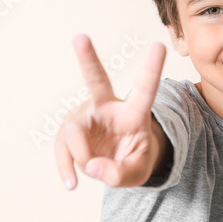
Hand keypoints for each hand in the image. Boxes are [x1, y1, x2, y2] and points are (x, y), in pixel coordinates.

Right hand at [55, 33, 166, 188]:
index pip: (145, 89)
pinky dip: (65, 167)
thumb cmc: (133, 160)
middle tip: (79, 37)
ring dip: (82, 158)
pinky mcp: (69, 130)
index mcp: (133, 113)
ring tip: (93, 172)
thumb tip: (93, 168)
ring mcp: (85, 116)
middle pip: (96, 81)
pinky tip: (71, 184)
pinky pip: (62, 148)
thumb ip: (120, 173)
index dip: (152, 69)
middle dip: (87, 58)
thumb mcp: (136, 172)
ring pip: (73, 133)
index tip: (160, 45)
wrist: (118, 165)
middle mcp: (107, 107)